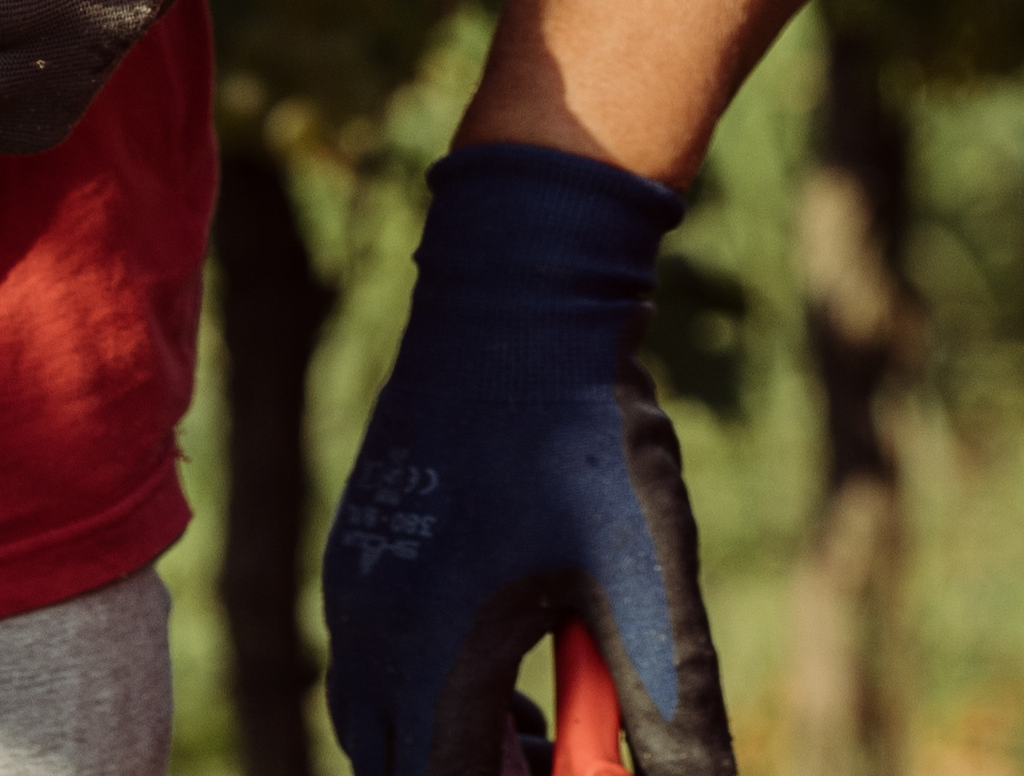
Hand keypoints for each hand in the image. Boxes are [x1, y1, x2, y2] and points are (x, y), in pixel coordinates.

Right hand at [321, 144, 734, 775]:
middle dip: (479, 773)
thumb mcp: (645, 582)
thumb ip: (671, 709)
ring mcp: (353, 585)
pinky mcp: (358, 547)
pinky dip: (432, 687)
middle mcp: (369, 631)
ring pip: (378, 719)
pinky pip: (374, 658)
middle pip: (400, 766)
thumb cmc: (585, 438)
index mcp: (430, 653)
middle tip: (562, 756)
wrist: (516, 295)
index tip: (576, 770)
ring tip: (541, 721)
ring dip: (455, 740)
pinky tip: (508, 648)